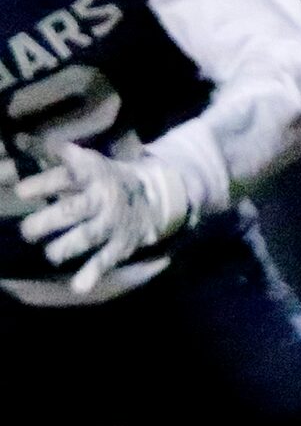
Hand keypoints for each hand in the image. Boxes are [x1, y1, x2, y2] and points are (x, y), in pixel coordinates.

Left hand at [17, 143, 191, 295]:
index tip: (21, 192)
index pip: (67, 178)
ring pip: (88, 237)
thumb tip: (18, 138)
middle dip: (49, 221)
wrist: (157, 196)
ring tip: (51, 254)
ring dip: (67, 247)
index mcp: (93, 175)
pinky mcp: (121, 244)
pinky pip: (106, 260)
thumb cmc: (107, 178)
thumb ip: (56, 155)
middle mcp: (103, 199)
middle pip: (74, 210)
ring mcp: (113, 223)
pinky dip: (93, 274)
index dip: (44, 184)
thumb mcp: (87, 162)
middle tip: (27, 231)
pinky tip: (79, 287)